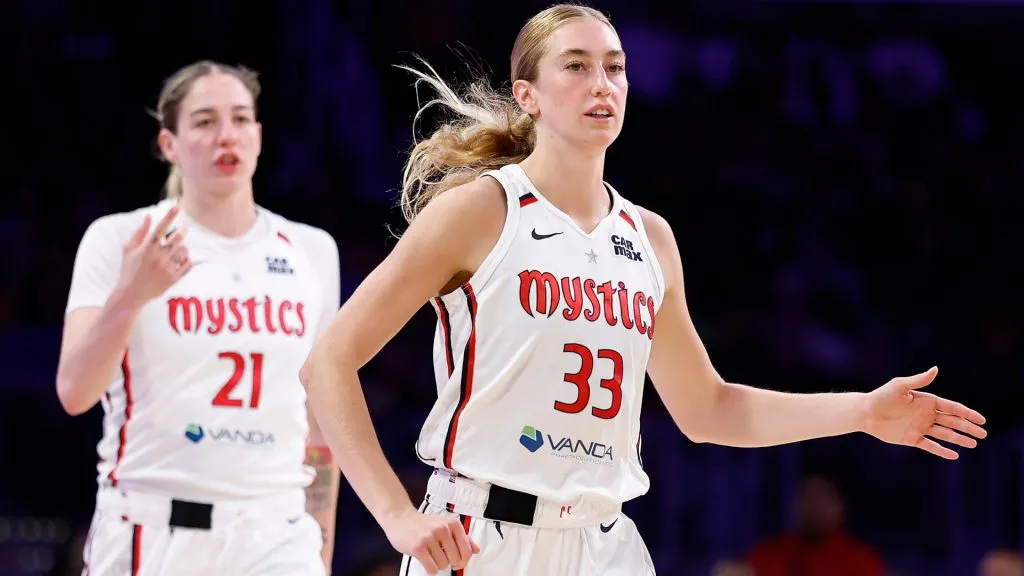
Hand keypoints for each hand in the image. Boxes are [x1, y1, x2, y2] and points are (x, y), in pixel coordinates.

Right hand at [115, 206, 190, 307]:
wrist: (131, 294)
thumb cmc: (129, 269)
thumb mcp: (129, 249)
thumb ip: (140, 232)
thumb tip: (148, 216)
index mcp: (147, 248)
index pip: (160, 228)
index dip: (169, 216)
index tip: (177, 206)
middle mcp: (158, 257)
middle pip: (178, 238)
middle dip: (182, 231)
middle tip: (184, 228)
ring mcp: (167, 268)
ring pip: (184, 251)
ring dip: (183, 247)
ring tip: (177, 249)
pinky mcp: (173, 278)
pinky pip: (188, 264)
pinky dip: (186, 259)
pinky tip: (180, 260)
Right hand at [382, 506, 479, 574]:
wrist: (400, 518)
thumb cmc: (425, 524)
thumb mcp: (446, 525)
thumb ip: (463, 537)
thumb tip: (476, 550)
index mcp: (453, 524)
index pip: (467, 550)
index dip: (463, 560)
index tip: (457, 560)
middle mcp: (443, 529)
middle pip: (456, 560)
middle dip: (449, 562)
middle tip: (440, 556)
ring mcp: (430, 538)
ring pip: (443, 565)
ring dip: (437, 564)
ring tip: (430, 554)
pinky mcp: (418, 547)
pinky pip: (432, 569)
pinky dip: (430, 569)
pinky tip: (426, 560)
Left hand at [862, 366, 986, 458]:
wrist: (865, 412)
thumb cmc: (881, 397)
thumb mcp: (900, 386)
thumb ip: (919, 380)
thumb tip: (936, 369)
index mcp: (926, 401)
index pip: (951, 407)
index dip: (967, 413)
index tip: (981, 419)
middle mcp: (926, 414)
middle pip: (952, 421)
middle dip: (968, 427)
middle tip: (983, 433)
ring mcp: (920, 427)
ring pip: (944, 434)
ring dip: (959, 439)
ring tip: (974, 444)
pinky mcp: (912, 438)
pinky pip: (930, 445)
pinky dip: (942, 451)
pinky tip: (954, 455)